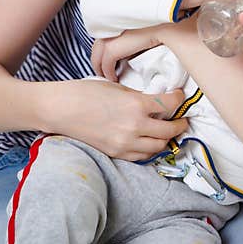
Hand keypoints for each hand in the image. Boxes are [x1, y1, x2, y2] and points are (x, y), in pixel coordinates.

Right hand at [47, 78, 188, 160]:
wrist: (60, 110)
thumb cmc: (86, 92)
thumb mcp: (119, 88)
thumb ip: (140, 97)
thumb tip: (156, 103)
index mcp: (136, 105)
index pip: (170, 105)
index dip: (179, 99)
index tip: (179, 96)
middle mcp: (134, 126)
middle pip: (170, 130)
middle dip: (180, 124)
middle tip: (182, 119)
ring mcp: (125, 143)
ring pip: (159, 147)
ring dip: (166, 138)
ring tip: (167, 131)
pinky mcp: (116, 153)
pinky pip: (142, 156)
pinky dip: (150, 149)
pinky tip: (150, 141)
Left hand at [91, 24, 171, 81]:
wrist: (162, 29)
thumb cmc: (156, 29)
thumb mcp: (139, 32)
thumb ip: (130, 38)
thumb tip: (128, 49)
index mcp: (114, 23)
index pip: (101, 39)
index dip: (102, 52)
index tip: (108, 63)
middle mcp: (108, 29)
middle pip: (96, 49)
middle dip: (98, 62)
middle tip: (104, 73)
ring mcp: (108, 39)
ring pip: (96, 58)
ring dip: (101, 69)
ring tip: (108, 78)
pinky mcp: (112, 49)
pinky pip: (105, 65)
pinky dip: (108, 74)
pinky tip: (114, 79)